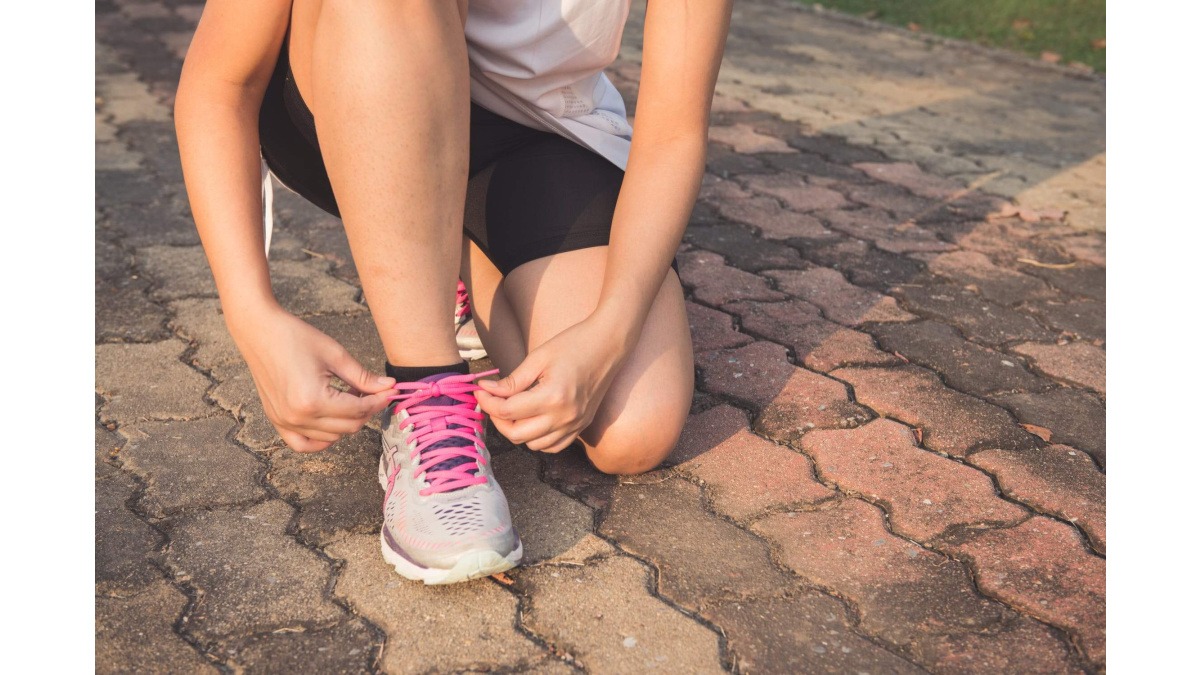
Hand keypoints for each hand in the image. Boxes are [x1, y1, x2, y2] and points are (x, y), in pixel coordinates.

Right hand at [230, 305, 395, 452]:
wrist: (259, 331)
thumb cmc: (295, 337)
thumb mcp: (336, 355)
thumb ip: (363, 377)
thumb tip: (389, 387)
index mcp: (313, 400)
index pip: (358, 410)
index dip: (379, 401)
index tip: (391, 391)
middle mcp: (298, 417)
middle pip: (348, 427)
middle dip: (367, 410)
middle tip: (373, 391)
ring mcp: (285, 422)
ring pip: (331, 437)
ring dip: (347, 421)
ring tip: (349, 397)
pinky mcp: (276, 421)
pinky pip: (303, 444)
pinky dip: (321, 439)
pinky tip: (332, 423)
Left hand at [474, 315, 630, 452]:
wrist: (609, 344)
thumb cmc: (573, 344)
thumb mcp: (538, 358)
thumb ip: (512, 381)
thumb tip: (487, 390)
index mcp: (552, 397)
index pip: (507, 411)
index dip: (487, 402)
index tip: (480, 390)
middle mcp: (565, 417)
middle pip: (517, 434)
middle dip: (498, 419)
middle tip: (492, 400)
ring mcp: (575, 425)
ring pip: (533, 445)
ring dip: (517, 430)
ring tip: (512, 409)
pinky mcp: (581, 427)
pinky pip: (552, 446)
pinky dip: (537, 439)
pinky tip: (532, 420)